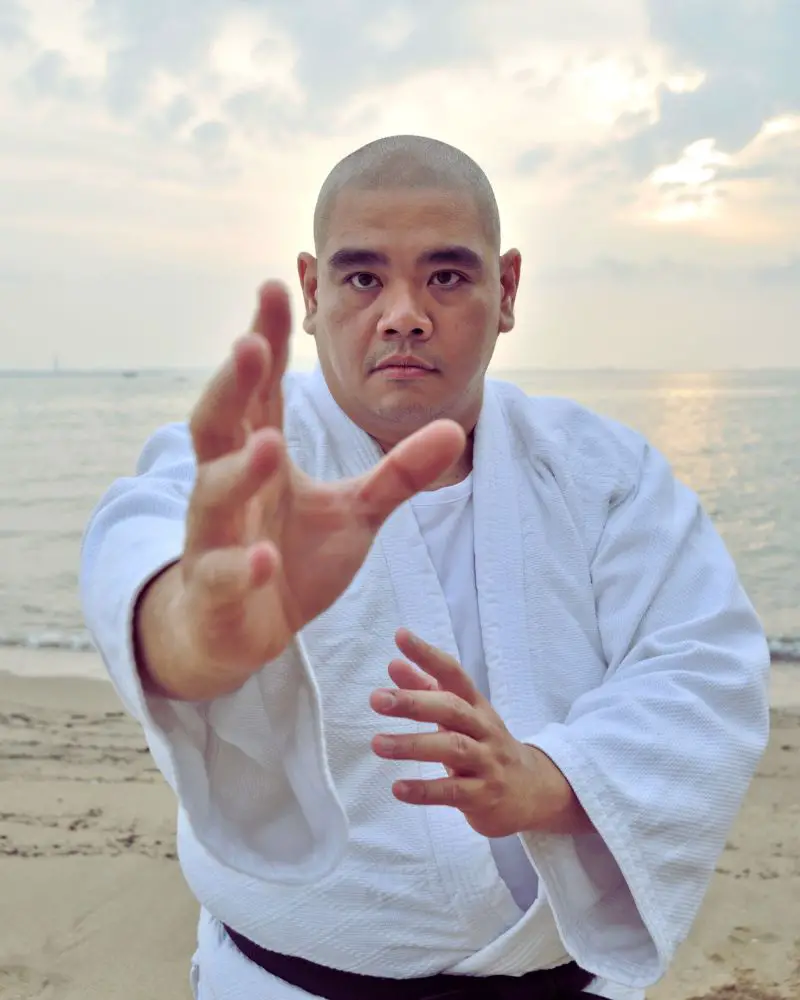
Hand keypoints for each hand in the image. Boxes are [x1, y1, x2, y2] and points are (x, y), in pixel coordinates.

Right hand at [152, 284, 464, 698]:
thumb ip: (397, 473)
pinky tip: (266, 560)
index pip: (260, 391)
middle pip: (217, 425)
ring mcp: (215, 536)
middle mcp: (228, 485)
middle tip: (252, 343)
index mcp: (259, 455)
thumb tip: (453, 427)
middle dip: (232, 385)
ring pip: (213, 494)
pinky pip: (223, 575)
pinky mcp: (215, 590)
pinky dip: (243, 567)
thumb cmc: (289, 556)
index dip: (266, 340)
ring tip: (268, 445)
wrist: (236, 630)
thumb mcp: (355, 513)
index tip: (275, 286)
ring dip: (239, 470)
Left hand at [370, 630, 590, 836]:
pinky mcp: (484, 796)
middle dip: (414, 702)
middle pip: (452, 709)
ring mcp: (487, 762)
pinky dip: (425, 790)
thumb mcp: (461, 716)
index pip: (453, 674)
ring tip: (378, 743)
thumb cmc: (485, 745)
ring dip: (413, 745)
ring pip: (453, 748)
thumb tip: (394, 665)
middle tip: (377, 699)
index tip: (401, 636)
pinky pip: (453, 791)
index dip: (428, 655)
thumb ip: (426, 690)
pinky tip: (398, 788)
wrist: (535, 791)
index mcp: (476, 706)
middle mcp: (484, 729)